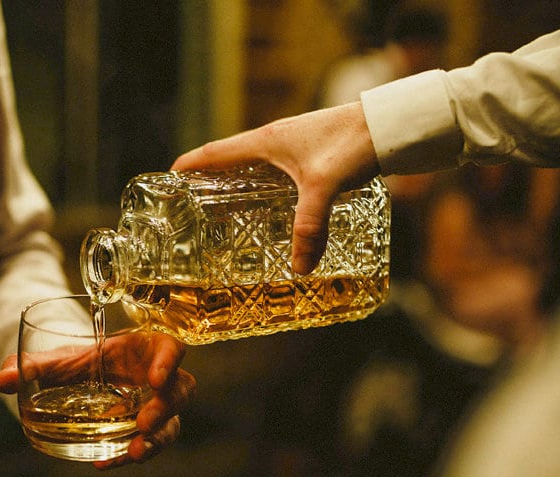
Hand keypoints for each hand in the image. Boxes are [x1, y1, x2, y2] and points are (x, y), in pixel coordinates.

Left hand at [0, 332, 195, 468]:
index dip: (169, 362)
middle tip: (142, 423)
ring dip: (157, 439)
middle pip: (182, 390)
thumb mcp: (59, 361)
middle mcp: (158, 378)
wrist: (81, 378)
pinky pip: (148, 444)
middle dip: (166, 408)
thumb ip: (34, 367)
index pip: (171, 348)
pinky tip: (102, 462)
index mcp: (144, 349)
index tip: (155, 379)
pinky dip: (124, 454)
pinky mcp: (147, 430)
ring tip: (133, 452)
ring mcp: (155, 406)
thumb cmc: (80, 362)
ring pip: (173, 423)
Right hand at [172, 102, 380, 273]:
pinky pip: (275, 173)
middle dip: (207, 182)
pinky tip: (272, 210)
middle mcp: (274, 140)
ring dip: (236, 186)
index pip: (214, 153)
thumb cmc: (354, 143)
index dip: (188, 166)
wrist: (391, 126)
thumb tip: (300, 268)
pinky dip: (264, 189)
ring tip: (226, 213)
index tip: (167, 182)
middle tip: (192, 208)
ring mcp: (292, 146)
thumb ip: (310, 226)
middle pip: (228, 161)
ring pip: (252, 168)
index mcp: (265, 141)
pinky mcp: (311, 154)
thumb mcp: (326, 187)